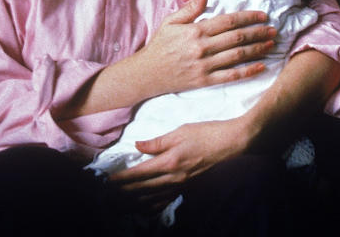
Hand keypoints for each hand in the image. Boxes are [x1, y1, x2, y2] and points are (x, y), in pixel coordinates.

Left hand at [108, 117, 250, 210]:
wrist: (231, 143)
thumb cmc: (206, 133)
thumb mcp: (180, 131)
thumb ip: (157, 142)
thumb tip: (138, 146)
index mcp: (169, 161)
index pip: (139, 173)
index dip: (122, 178)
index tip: (108, 181)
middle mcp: (174, 177)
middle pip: (143, 189)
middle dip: (124, 193)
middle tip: (109, 195)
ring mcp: (182, 184)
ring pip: (153, 198)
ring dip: (136, 202)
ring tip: (121, 204)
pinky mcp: (189, 186)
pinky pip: (168, 200)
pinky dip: (154, 206)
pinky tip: (146, 208)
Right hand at [138, 0, 276, 96]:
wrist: (145, 74)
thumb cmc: (159, 46)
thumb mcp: (170, 22)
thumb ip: (190, 8)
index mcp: (195, 30)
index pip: (228, 21)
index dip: (248, 17)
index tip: (263, 15)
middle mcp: (202, 47)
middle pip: (237, 37)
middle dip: (258, 32)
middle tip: (274, 29)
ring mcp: (204, 65)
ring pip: (237, 56)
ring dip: (257, 49)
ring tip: (271, 44)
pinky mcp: (204, 81)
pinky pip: (230, 76)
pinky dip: (247, 71)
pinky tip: (261, 67)